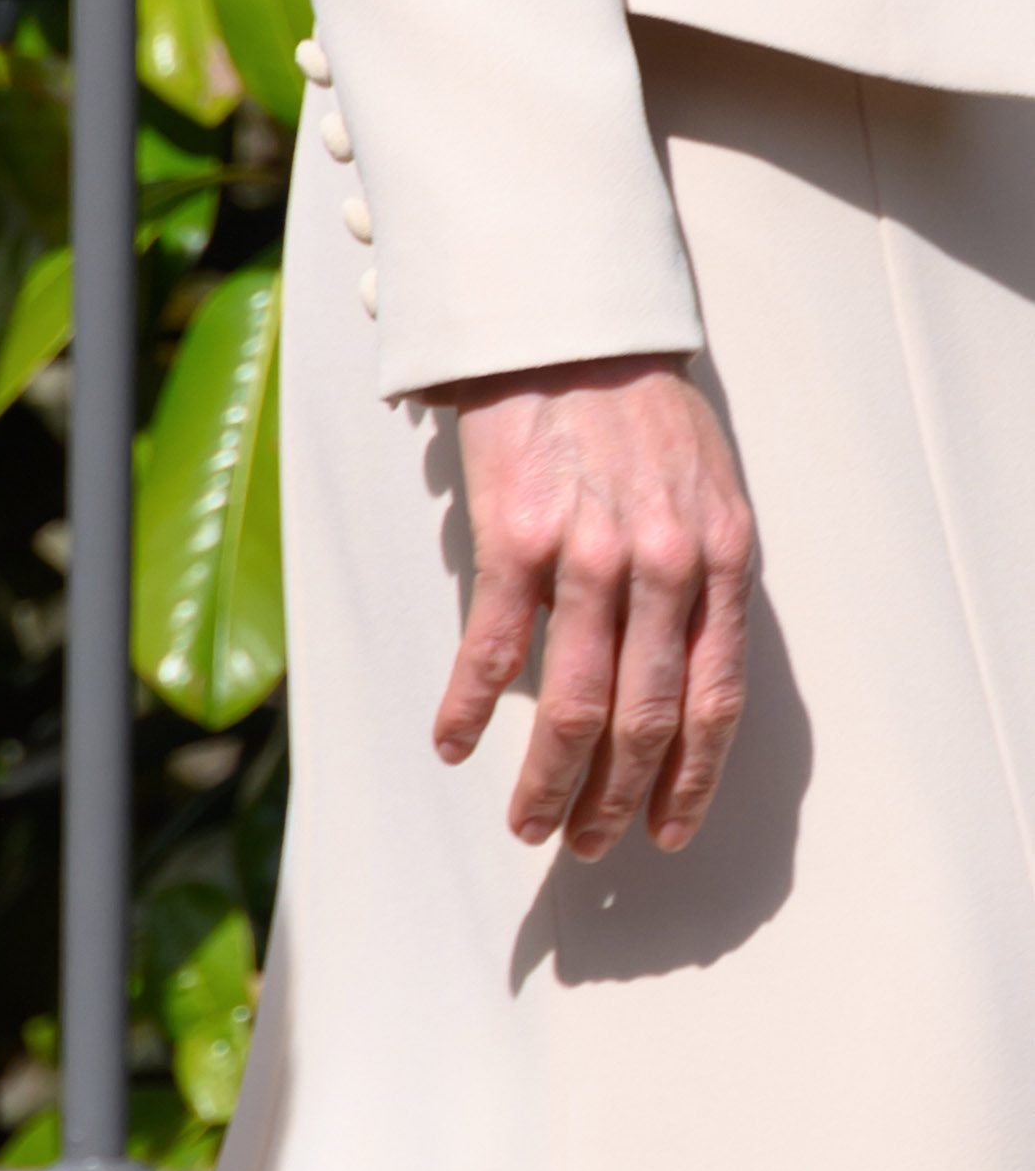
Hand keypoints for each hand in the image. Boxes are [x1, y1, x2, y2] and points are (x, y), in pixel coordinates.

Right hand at [434, 353, 755, 857]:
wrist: (567, 326)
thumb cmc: (634, 408)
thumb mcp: (703, 489)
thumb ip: (697, 575)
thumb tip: (674, 669)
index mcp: (719, 558)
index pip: (716, 699)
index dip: (692, 778)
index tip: (669, 828)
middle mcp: (665, 565)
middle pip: (644, 718)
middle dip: (616, 798)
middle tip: (589, 844)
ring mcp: (591, 555)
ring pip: (573, 703)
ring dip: (548, 779)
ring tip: (529, 821)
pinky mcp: (518, 539)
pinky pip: (494, 649)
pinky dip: (467, 708)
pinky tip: (450, 743)